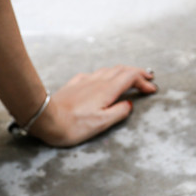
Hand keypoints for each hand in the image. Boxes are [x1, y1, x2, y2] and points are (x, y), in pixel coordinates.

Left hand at [30, 66, 156, 147]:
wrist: (44, 119)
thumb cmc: (71, 125)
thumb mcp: (101, 123)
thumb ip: (118, 112)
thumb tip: (128, 104)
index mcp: (107, 90)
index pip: (131, 77)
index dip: (144, 81)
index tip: (151, 89)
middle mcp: (96, 81)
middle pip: (121, 70)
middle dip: (136, 73)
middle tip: (146, 78)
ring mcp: (83, 81)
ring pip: (107, 70)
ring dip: (121, 72)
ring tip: (128, 78)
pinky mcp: (72, 85)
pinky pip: (92, 74)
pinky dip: (104, 74)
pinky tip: (101, 80)